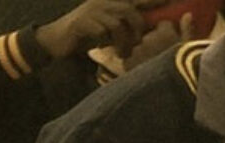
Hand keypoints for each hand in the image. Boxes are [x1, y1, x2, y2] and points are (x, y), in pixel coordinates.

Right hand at [35, 0, 150, 59]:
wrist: (54, 41)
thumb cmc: (83, 36)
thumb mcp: (105, 30)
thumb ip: (122, 28)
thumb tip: (143, 33)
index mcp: (110, 2)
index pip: (136, 0)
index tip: (170, 0)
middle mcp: (102, 3)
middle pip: (129, 11)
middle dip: (136, 29)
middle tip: (136, 46)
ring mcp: (92, 11)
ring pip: (117, 22)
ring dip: (123, 41)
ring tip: (122, 54)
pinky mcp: (82, 22)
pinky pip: (103, 31)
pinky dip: (108, 42)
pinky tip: (108, 51)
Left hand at [123, 13, 194, 69]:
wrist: (167, 89)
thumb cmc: (184, 69)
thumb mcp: (190, 48)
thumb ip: (186, 30)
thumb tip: (186, 15)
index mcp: (165, 32)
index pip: (163, 25)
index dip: (167, 34)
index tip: (170, 42)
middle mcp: (149, 38)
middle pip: (149, 37)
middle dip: (153, 44)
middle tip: (160, 57)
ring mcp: (138, 50)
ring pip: (139, 49)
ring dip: (143, 55)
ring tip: (152, 68)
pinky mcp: (129, 63)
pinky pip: (129, 61)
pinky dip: (133, 66)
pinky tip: (143, 75)